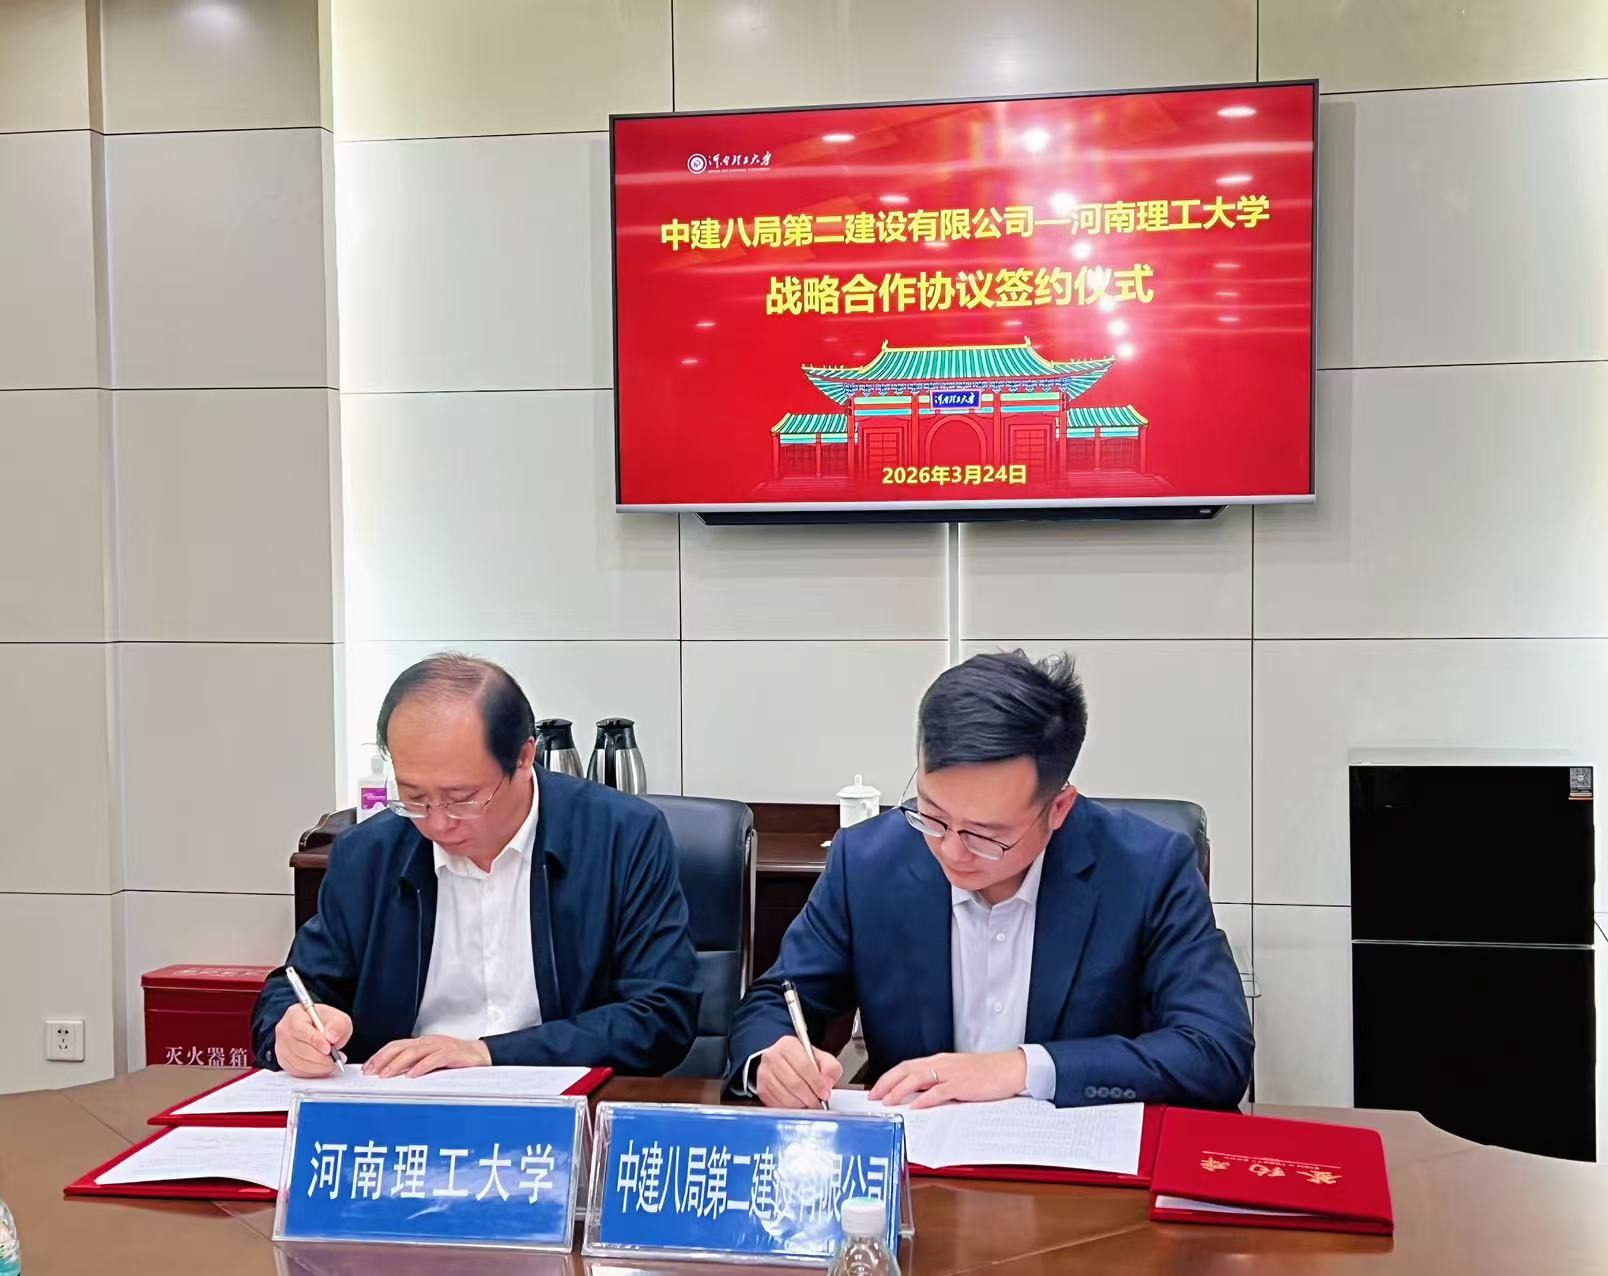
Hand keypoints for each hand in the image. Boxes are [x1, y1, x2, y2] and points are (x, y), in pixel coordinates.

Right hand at [274, 1003, 353, 1077]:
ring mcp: (281, 1047)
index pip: (301, 1030)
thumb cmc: (324, 1022)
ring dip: (318, 1067)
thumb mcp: (337, 1017)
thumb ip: (337, 1025)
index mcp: (294, 1015)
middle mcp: (284, 1031)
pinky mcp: (284, 1061)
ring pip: (298, 1062)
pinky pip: (297, 1071)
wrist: (315, 1028)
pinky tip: (323, 1068)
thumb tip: (331, 1037)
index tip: (328, 1048)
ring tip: (332, 1063)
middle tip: (335, 1059)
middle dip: (320, 1057)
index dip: (315, 1041)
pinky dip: (312, 1073)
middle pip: (299, 1049)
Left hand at [363, 1035, 491, 1078]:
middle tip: (372, 1072)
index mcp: (422, 1043)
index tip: (367, 1068)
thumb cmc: (456, 1060)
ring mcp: (440, 1046)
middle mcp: (428, 1042)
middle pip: (401, 1047)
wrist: (482, 1055)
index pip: (396, 1046)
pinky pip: (434, 1058)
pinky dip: (422, 1066)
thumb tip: (393, 1076)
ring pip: (414, 1052)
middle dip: (383, 1059)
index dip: (380, 1056)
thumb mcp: (431, 1061)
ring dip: (398, 1063)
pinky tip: (412, 1074)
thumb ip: (414, 1065)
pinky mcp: (452, 1053)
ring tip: (386, 1075)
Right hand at [755, 1035, 843, 1108]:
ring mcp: (764, 1073)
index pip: (804, 1065)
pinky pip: (777, 1104)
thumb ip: (830, 1068)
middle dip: (810, 1097)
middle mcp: (772, 1057)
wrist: (784, 1063)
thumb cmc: (803, 1061)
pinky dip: (791, 1108)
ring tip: (809, 1103)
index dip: (816, 1082)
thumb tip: (827, 1083)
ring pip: (785, 1096)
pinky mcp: (761, 1089)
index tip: (825, 1093)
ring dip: (801, 1104)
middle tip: (818, 1102)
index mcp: (788, 1045)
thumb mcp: (821, 1058)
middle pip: (794, 1083)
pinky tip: (798, 1104)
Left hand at [869, 1050, 1026, 1108]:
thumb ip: (937, 1081)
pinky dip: (926, 1098)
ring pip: (918, 1078)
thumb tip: (916, 1094)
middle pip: (906, 1069)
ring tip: (889, 1101)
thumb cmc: (986, 1072)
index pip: (907, 1066)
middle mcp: (942, 1064)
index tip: (876, 1090)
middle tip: (873, 1097)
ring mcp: (952, 1073)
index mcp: (939, 1061)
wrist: (1010, 1068)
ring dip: (901, 1090)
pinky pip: (940, 1091)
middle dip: (887, 1083)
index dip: (889, 1077)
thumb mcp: (957, 1073)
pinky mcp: (963, 1084)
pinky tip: (917, 1105)